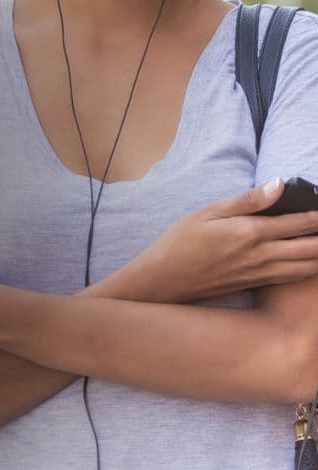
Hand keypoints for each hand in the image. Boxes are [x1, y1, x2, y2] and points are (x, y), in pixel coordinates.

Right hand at [125, 178, 317, 302]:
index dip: (317, 215)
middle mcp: (261, 256)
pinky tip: (307, 261)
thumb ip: (248, 200)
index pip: (297, 224)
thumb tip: (279, 184)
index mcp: (251, 233)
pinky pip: (290, 279)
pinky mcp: (255, 285)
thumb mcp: (210, 211)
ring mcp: (260, 274)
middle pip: (309, 249)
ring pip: (305, 268)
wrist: (166, 278)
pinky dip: (306, 269)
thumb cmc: (183, 240)